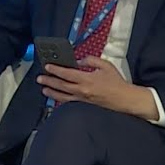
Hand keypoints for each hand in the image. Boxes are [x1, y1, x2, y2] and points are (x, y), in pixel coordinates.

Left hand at [37, 56, 155, 118]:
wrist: (125, 99)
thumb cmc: (117, 82)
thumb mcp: (105, 65)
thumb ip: (90, 60)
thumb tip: (78, 61)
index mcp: (87, 79)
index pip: (67, 74)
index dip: (55, 70)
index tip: (47, 67)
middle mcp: (82, 90)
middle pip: (61, 85)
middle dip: (49, 81)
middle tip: (40, 78)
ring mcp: (82, 99)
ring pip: (63, 96)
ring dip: (51, 92)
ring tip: (44, 89)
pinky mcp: (84, 104)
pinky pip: (69, 102)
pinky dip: (61, 99)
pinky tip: (56, 98)